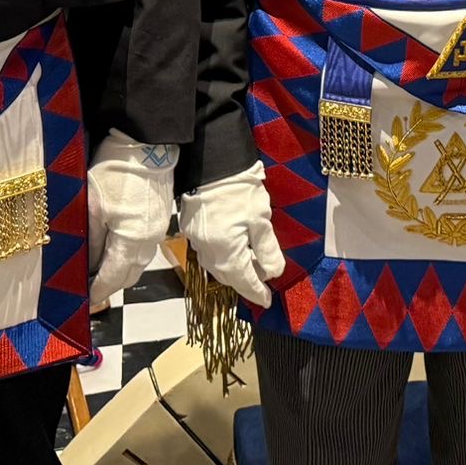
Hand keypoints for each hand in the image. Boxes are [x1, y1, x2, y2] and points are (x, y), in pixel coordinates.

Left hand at [85, 132, 177, 305]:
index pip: (112, 279)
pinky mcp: (159, 219)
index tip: (82, 299)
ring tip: (96, 266)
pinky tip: (112, 245)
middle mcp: (148, 243)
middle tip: (86, 284)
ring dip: (118, 269)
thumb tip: (87, 265)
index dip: (96, 291)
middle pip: (127, 276)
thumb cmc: (115, 174)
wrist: (146, 146)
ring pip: (136, 263)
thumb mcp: (93, 209)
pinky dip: (126, 254)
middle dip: (108, 284)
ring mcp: (157, 231)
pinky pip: (142, 248)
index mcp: (132, 243)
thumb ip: (91, 242)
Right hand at [177, 162, 284, 308]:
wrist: (211, 163)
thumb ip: (267, 250)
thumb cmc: (240, 191)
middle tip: (262, 283)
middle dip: (246, 282)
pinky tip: (234, 249)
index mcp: (226, 255)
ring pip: (217, 266)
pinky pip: (209, 253)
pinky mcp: (191, 229)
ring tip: (251, 266)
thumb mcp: (261, 220)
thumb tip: (273, 273)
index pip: (244, 282)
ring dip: (234, 270)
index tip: (267, 301)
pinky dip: (224, 257)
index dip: (257, 293)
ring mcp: (196, 242)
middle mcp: (207, 254)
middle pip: (229, 277)